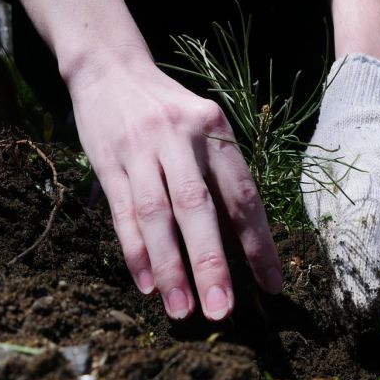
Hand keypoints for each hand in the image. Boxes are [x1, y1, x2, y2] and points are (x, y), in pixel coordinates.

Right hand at [67, 48, 281, 320]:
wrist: (110, 68)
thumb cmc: (169, 110)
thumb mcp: (203, 131)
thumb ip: (218, 179)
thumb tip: (239, 243)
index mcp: (215, 130)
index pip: (242, 194)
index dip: (258, 243)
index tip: (272, 285)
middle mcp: (180, 137)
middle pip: (198, 207)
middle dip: (211, 263)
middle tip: (222, 311)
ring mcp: (140, 148)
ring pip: (157, 215)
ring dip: (170, 266)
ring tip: (182, 310)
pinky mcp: (107, 160)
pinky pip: (122, 212)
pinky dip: (135, 251)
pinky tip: (147, 283)